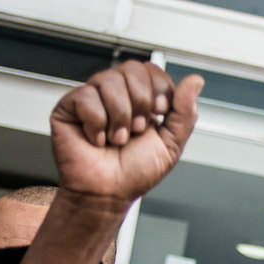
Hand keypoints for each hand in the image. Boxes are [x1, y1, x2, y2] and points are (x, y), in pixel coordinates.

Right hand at [49, 63, 202, 210]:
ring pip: (109, 80)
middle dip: (140, 102)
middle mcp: (115, 94)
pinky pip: (85, 97)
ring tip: (117, 138)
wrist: (107, 194)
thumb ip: (185, 111)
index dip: (158, 88)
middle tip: (136, 130)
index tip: (159, 112)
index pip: (150, 69)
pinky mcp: (68, 107)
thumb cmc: (134, 173)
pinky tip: (97, 138)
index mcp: (139, 98)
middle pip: (131, 68)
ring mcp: (91, 98)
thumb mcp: (171, 144)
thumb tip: (195, 81)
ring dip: (119, 116)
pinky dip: (96, 123)